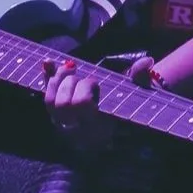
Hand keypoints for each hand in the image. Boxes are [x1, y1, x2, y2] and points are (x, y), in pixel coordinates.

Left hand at [41, 53, 159, 151]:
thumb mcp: (140, 95)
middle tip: (82, 75)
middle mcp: (78, 131)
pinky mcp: (55, 118)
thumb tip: (146, 61)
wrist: (120, 130)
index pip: (82, 104)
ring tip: (70, 69)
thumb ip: (141, 79)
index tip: (95, 81)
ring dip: (58, 80)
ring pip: (50, 102)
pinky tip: (48, 63)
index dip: (85, 88)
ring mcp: (64, 126)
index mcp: (99, 128)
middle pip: (63, 103)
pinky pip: (46, 98)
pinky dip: (47, 80)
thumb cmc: (132, 108)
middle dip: (71, 83)